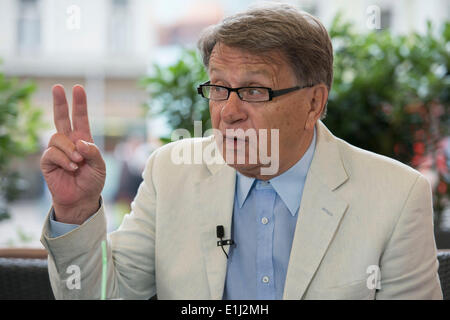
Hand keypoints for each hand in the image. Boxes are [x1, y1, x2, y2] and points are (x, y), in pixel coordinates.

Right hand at [40, 85, 105, 223]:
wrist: (82, 199)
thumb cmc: (92, 181)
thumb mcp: (100, 166)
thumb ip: (93, 152)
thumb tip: (79, 142)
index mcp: (82, 139)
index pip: (80, 118)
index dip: (79, 104)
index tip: (78, 88)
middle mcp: (68, 142)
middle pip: (60, 117)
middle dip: (60, 102)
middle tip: (58, 87)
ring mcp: (57, 151)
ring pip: (57, 138)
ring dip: (69, 150)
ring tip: (78, 162)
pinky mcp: (48, 162)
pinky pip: (51, 153)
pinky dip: (63, 160)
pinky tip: (71, 168)